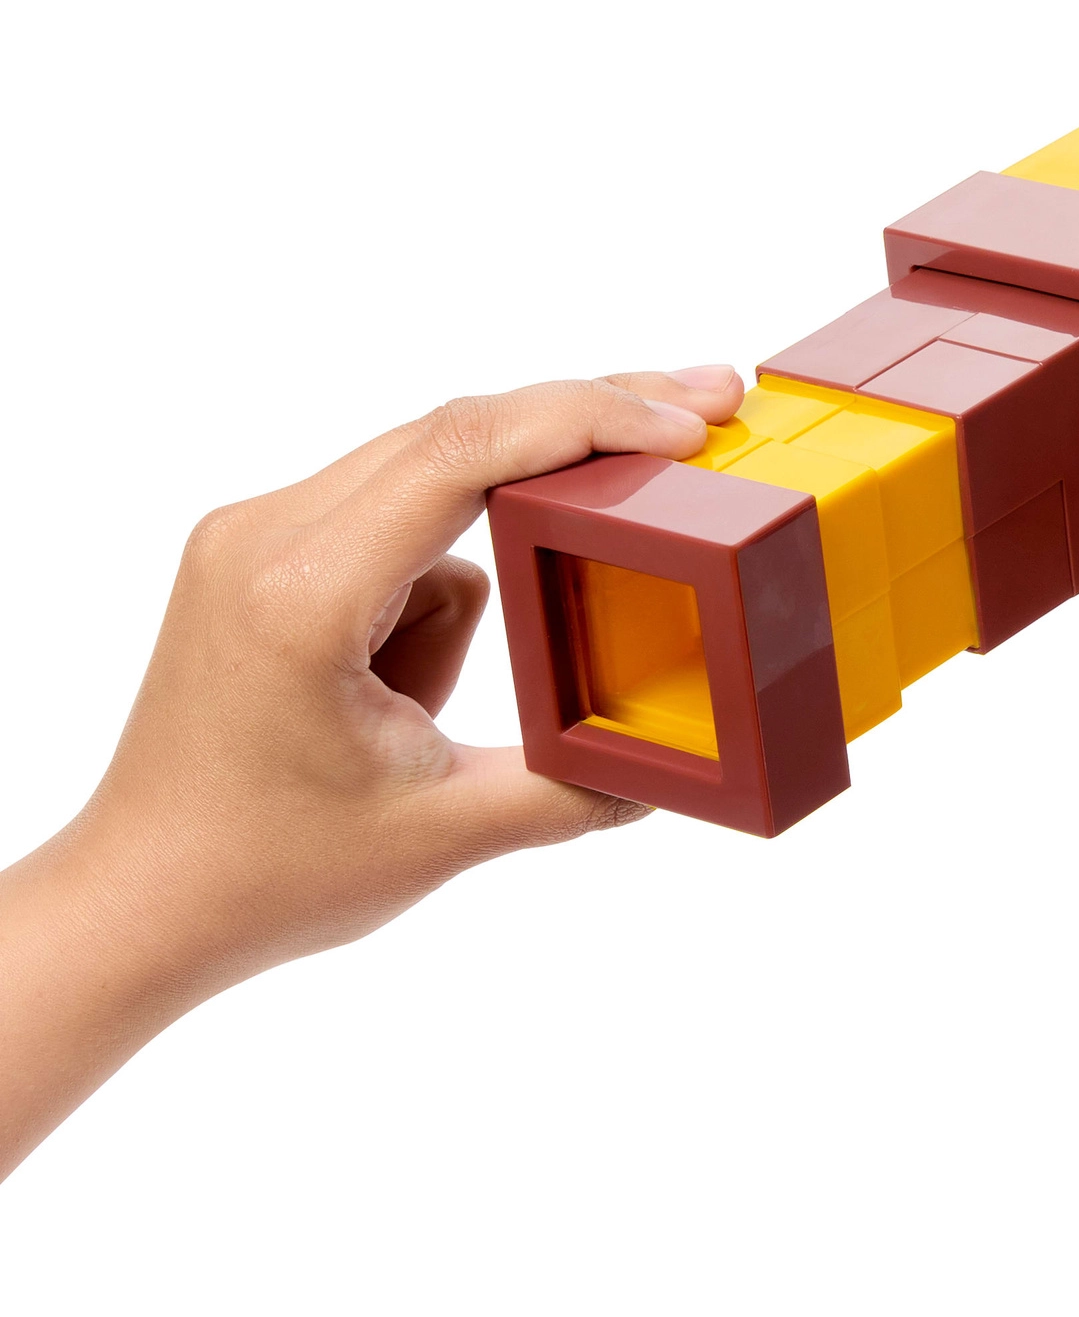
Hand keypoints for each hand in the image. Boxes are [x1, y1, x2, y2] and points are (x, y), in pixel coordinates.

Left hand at [0, 366, 740, 1176]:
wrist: (140, 902)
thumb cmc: (260, 875)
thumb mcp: (444, 833)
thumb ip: (575, 788)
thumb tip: (678, 762)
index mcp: (302, 592)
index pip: (462, 453)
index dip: (588, 420)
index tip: (686, 424)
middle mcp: (266, 534)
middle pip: (459, 433)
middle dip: (584, 429)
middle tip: (701, 414)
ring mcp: (258, 534)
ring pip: (436, 482)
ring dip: (489, 561)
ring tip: (422, 709)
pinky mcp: (267, 551)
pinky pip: (402, 525)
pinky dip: (446, 584)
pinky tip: (403, 694)